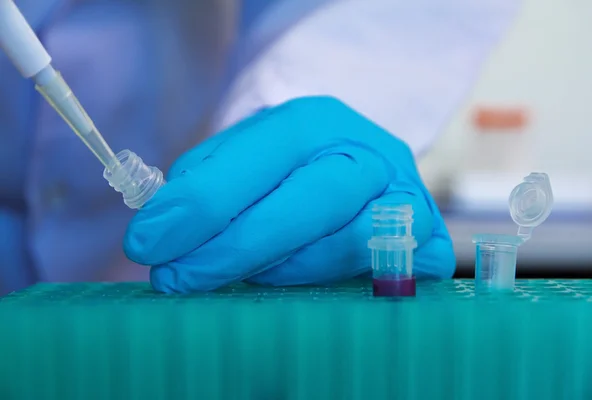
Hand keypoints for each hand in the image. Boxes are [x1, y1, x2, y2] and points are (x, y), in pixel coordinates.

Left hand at [123, 96, 454, 292]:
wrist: (360, 174)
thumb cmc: (293, 171)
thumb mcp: (248, 158)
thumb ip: (210, 179)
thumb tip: (164, 217)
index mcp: (317, 121)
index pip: (261, 155)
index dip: (203, 201)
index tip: (146, 241)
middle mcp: (368, 153)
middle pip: (310, 200)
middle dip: (235, 246)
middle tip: (175, 277)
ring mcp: (407, 197)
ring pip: (348, 242)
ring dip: (280, 269)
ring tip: (235, 276)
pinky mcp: (431, 243)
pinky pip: (386, 272)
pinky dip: (334, 281)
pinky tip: (289, 285)